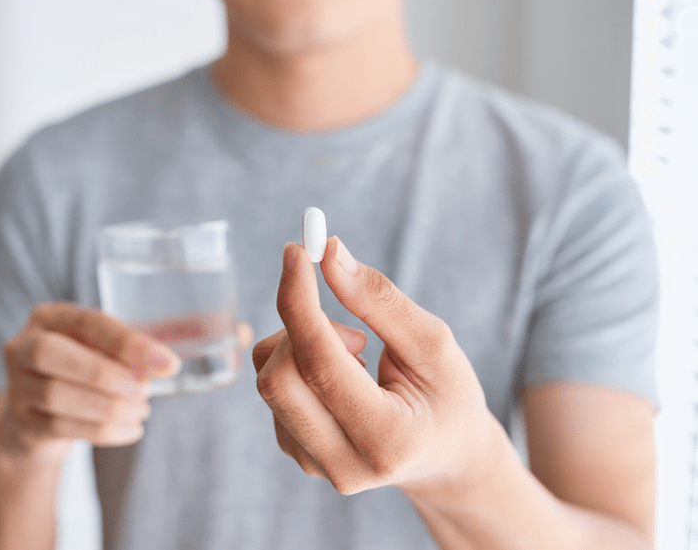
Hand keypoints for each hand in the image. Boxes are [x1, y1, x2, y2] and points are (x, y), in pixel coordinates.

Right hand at [0, 301, 251, 464]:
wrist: (42, 416)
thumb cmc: (96, 368)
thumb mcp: (122, 346)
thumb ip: (174, 336)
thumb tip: (241, 333)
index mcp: (54, 315)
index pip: (88, 322)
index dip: (128, 343)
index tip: (169, 364)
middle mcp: (25, 344)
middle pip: (54, 355)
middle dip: (107, 374)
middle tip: (149, 391)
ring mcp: (16, 385)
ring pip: (56, 395)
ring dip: (108, 407)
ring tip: (143, 411)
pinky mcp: (21, 423)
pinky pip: (59, 427)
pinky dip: (101, 431)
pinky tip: (131, 429)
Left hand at [253, 237, 497, 498]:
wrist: (445, 456)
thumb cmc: (448, 395)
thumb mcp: (434, 343)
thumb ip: (380, 300)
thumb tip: (329, 255)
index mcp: (388, 439)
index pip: (321, 366)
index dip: (300, 303)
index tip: (296, 252)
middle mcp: (344, 464)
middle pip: (278, 378)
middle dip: (301, 325)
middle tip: (349, 321)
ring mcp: (314, 464)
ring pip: (269, 379)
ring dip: (303, 344)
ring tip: (359, 354)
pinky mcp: (296, 452)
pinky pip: (273, 389)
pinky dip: (299, 361)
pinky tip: (343, 375)